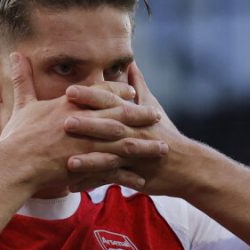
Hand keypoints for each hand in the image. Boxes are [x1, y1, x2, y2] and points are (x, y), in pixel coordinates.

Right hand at [0, 53, 167, 191]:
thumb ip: (22, 79)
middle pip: (121, 115)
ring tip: (161, 148)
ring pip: (125, 143)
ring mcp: (89, 144)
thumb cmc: (17, 135)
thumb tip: (15, 54)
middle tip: (157, 116)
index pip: (102, 93)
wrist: (15, 163)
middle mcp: (85, 121)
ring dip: (145, 146)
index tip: (132, 93)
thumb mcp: (22, 104)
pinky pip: (114, 170)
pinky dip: (129, 175)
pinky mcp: (89, 165)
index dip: (119, 93)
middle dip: (141, 115)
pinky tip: (141, 180)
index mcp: (72, 105)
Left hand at [64, 62, 192, 194]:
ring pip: (110, 156)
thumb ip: (138, 85)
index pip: (111, 102)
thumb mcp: (153, 107)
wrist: (187, 165)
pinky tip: (72, 187)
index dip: (91, 96)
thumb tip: (131, 62)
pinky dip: (93, 183)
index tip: (69, 91)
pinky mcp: (134, 175)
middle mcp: (133, 133)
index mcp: (133, 115)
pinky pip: (111, 180)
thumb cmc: (165, 133)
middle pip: (109, 127)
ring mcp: (134, 156)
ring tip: (69, 162)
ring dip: (90, 159)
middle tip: (63, 122)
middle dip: (87, 125)